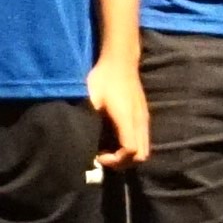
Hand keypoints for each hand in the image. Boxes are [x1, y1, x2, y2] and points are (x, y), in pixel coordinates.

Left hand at [87, 46, 152, 170]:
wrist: (121, 60)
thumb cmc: (104, 77)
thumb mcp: (91, 97)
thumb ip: (88, 117)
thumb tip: (77, 136)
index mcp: (127, 119)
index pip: (130, 150)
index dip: (115, 160)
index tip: (98, 155)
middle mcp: (139, 122)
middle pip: (141, 155)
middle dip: (123, 162)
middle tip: (103, 157)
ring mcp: (144, 119)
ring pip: (144, 149)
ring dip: (128, 155)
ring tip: (109, 149)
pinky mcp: (143, 116)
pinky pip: (143, 140)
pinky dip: (131, 147)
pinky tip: (114, 138)